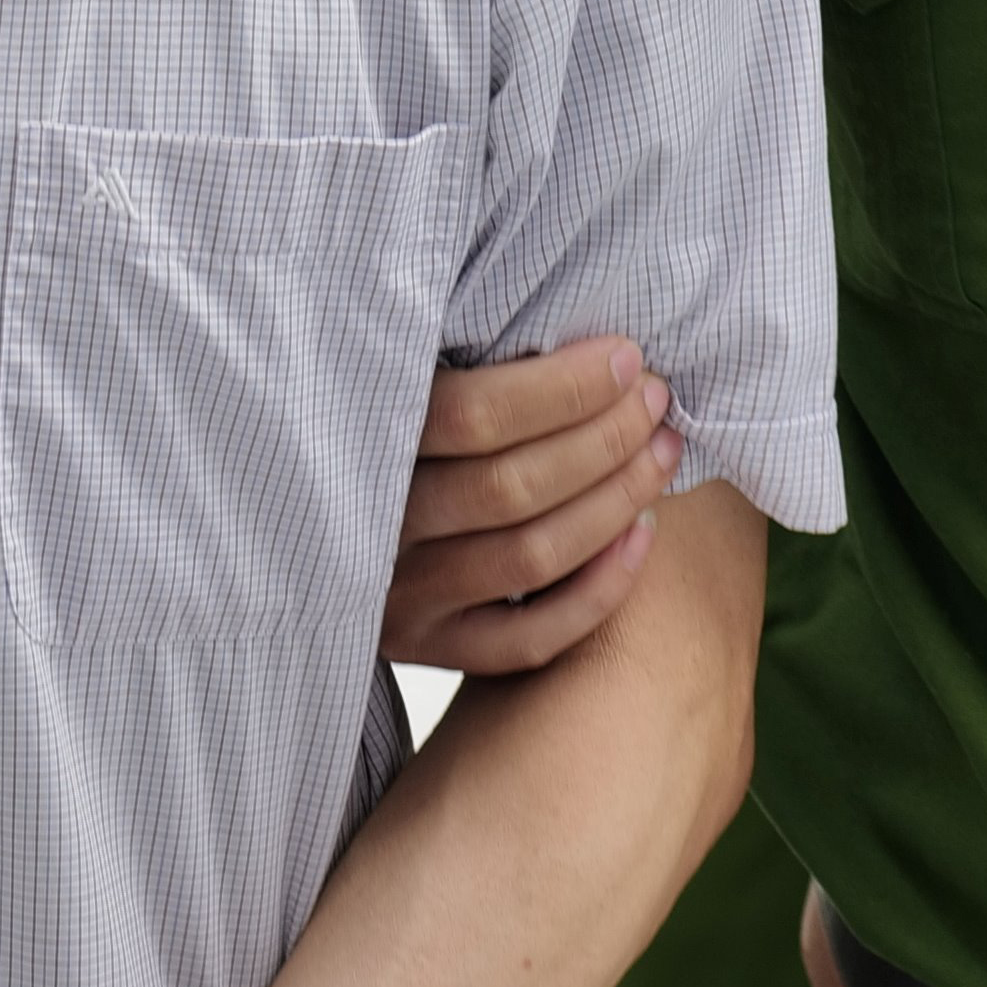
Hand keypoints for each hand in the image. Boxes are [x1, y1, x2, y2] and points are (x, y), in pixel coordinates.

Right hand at [384, 339, 679, 681]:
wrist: (323, 540)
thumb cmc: (406, 433)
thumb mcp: (410, 384)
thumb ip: (467, 371)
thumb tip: (591, 341)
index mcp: (362, 443)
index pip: (472, 416)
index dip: (563, 387)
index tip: (626, 357)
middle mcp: (376, 526)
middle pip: (509, 487)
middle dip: (604, 438)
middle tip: (655, 400)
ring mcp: (399, 595)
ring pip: (529, 557)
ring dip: (614, 500)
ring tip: (663, 452)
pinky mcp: (427, 646)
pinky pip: (528, 637)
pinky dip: (599, 589)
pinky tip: (643, 534)